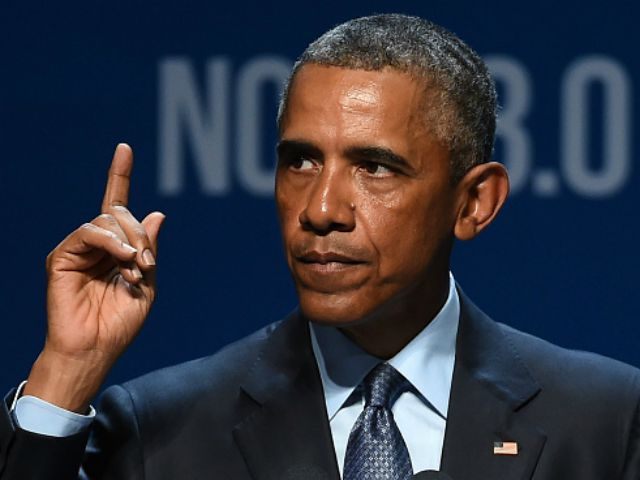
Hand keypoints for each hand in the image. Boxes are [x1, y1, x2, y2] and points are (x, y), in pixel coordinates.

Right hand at [24, 144, 164, 411]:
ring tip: (136, 271)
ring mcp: (78, 249)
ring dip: (131, 243)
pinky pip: (90, 232)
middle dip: (142, 235)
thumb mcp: (148, 284)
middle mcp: (96, 245)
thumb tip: (158, 212)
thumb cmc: (120, 324)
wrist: (96, 348)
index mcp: (115, 250)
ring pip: (108, 220)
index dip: (119, 176)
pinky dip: (113, 243)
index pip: (116, 205)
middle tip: (147, 264)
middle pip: (120, 213)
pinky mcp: (62, 256)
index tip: (124, 148)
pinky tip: (124, 261)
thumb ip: (150, 249)